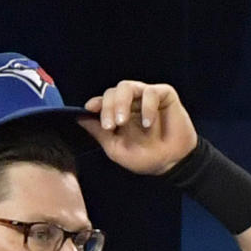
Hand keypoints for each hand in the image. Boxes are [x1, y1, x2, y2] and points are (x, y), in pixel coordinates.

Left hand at [79, 81, 197, 175]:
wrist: (171, 163)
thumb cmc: (144, 157)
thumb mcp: (116, 148)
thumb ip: (99, 132)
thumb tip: (78, 118)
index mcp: (117, 114)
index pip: (103, 102)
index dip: (95, 103)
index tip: (89, 109)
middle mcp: (130, 103)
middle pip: (113, 92)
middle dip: (108, 107)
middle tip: (110, 126)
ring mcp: (146, 97)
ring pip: (127, 86)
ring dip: (121, 102)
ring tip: (122, 122)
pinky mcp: (164, 95)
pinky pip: (151, 92)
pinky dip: (147, 107)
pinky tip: (147, 123)